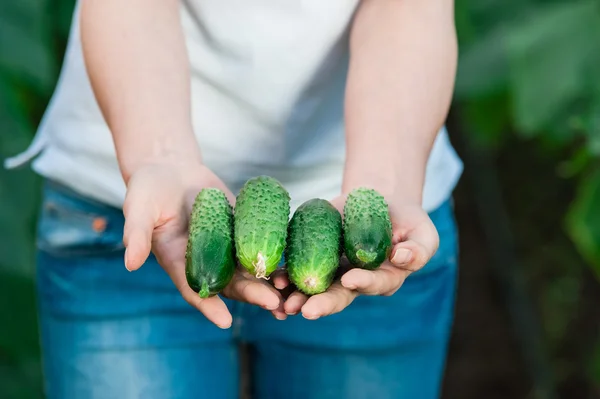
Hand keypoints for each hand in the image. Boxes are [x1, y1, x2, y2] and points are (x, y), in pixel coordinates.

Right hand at [122, 162, 286, 327]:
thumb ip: (137, 234)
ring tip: (292, 293)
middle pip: (231, 284)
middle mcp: (205, 260)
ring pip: (250, 270)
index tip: (224, 321)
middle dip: (252, 294)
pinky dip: (276, 255)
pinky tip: (296, 263)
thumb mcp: (138, 208)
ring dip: (270, 282)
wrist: (171, 170)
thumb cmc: (148, 190)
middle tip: (274, 304)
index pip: (194, 289)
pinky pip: (260, 244)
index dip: (208, 305)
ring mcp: (225, 246)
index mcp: (179, 262)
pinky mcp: (241, 229)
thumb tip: (130, 263)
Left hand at [283, 194, 439, 319]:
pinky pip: (299, 268)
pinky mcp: (316, 256)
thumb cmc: (406, 220)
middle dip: (322, 304)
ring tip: (284, 303)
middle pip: (339, 296)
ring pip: (315, 289)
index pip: (373, 284)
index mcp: (383, 279)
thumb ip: (419, 249)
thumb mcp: (422, 232)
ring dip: (298, 297)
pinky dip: (287, 274)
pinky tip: (276, 278)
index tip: (351, 279)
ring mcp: (334, 271)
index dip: (363, 283)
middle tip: (306, 311)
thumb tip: (400, 258)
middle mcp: (356, 281)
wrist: (379, 201)